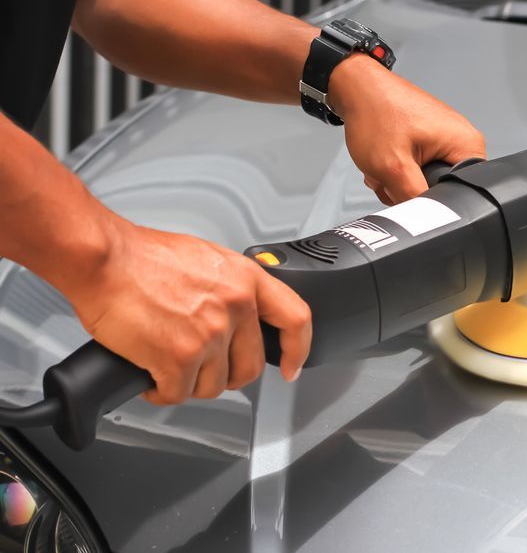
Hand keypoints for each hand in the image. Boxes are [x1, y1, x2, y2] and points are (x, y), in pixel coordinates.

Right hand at [62, 218, 311, 404]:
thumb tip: (239, 314)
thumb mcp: (207, 260)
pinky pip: (178, 394)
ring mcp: (209, 334)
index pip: (296, 320)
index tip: (291, 366)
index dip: (297, 350)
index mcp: (246, 280)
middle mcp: (235, 307)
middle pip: (250, 366)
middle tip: (204, 370)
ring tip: (169, 365)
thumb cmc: (143, 257)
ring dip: (190, 383)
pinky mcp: (179, 357)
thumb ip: (231, 288)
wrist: (105, 260)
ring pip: (213, 385)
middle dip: (226, 376)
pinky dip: (162, 392)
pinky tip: (152, 378)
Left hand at [328, 54, 486, 204]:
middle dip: (409, 189)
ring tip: (385, 161)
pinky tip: (386, 157)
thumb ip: (413, 199)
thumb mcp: (393, 166)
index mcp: (466, 144)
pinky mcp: (430, 138)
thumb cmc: (375, 113)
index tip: (409, 189)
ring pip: (424, 181)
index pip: (462, 194)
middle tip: (391, 173)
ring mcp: (445, 138)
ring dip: (399, 180)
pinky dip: (398, 168)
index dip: (433, 201)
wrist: (357, 88)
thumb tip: (426, 220)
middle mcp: (461, 140)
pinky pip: (417, 168)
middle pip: (441, 189)